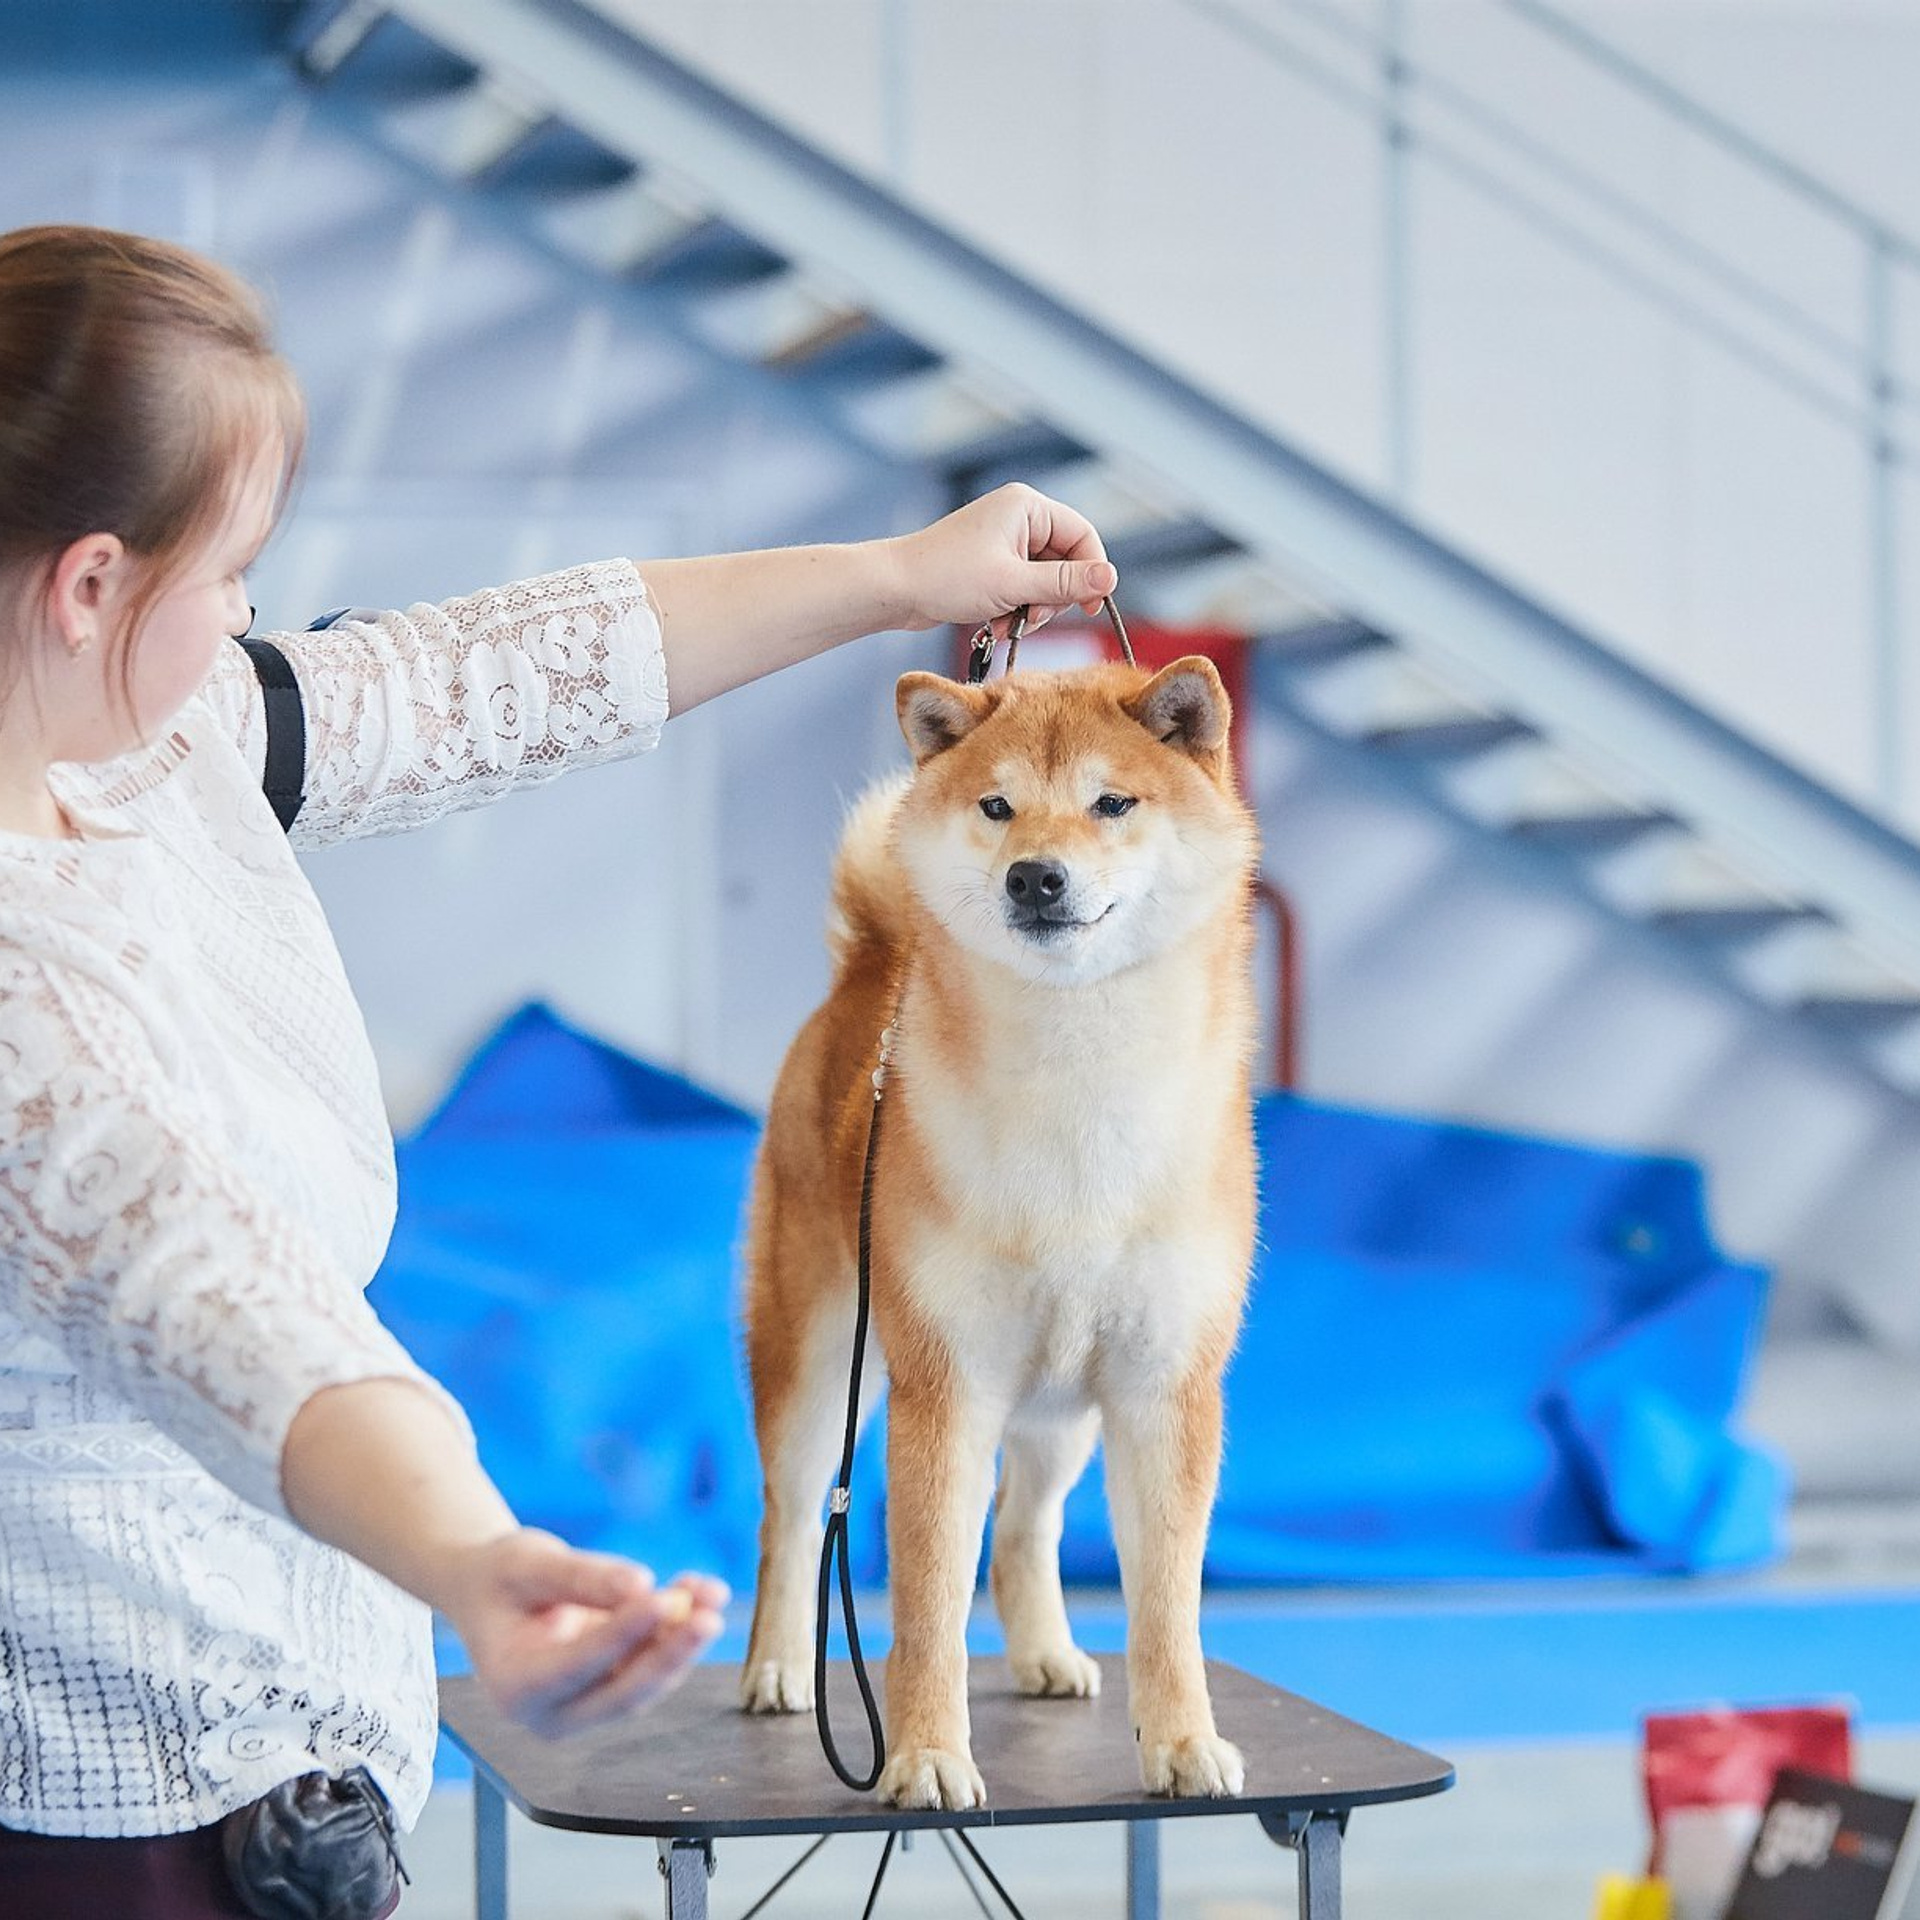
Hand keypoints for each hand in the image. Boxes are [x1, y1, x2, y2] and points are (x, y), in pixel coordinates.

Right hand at [442, 1528, 727, 1737]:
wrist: (495, 1592)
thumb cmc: (501, 1577)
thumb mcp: (528, 1563)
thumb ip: (581, 1576)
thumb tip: (641, 1586)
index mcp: (515, 1687)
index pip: (575, 1667)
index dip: (620, 1636)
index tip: (659, 1601)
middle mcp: (552, 1711)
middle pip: (621, 1693)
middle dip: (669, 1655)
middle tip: (708, 1618)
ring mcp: (586, 1706)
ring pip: (647, 1681)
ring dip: (684, 1639)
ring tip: (712, 1593)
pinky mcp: (614, 1688)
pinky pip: (654, 1664)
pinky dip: (680, 1629)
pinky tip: (703, 1591)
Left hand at [888, 483, 1117, 638]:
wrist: (894, 589)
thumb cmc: (947, 578)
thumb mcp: (1014, 584)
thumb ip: (1066, 583)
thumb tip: (1111, 579)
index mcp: (1027, 506)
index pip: (1083, 536)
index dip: (1091, 574)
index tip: (1089, 608)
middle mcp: (1018, 517)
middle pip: (1066, 561)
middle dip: (1052, 596)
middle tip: (1031, 618)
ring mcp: (1004, 540)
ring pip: (1044, 580)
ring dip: (1032, 608)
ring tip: (1007, 622)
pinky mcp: (992, 562)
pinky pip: (1023, 587)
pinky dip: (1015, 608)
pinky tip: (995, 622)